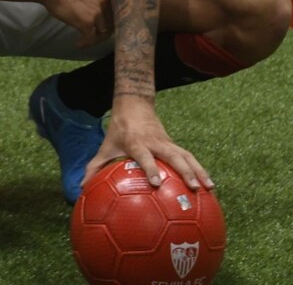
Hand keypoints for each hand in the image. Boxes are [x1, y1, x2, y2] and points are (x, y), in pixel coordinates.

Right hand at [39, 0, 112, 47]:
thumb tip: (95, 11)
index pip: (115, 10)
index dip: (110, 20)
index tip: (102, 26)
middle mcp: (105, 0)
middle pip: (112, 22)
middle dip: (103, 31)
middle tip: (94, 36)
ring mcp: (98, 11)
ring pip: (104, 32)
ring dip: (95, 40)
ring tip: (86, 41)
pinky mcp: (88, 22)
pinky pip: (91, 38)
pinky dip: (85, 43)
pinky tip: (77, 43)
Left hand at [82, 96, 212, 192]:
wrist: (134, 105)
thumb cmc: (119, 130)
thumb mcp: (105, 146)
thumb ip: (95, 167)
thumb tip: (82, 188)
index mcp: (137, 143)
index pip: (145, 156)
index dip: (150, 168)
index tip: (156, 183)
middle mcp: (155, 142)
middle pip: (174, 156)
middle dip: (185, 171)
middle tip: (194, 188)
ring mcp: (167, 142)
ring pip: (187, 156)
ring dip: (199, 170)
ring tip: (209, 188)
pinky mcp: (174, 144)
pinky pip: (189, 157)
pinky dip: (200, 169)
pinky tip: (208, 184)